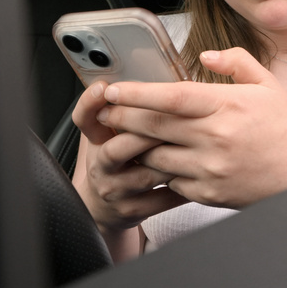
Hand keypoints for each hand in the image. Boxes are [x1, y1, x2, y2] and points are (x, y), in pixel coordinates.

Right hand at [71, 82, 187, 236]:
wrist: (106, 207)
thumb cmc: (119, 161)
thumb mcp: (110, 132)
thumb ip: (125, 108)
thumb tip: (149, 76)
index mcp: (97, 140)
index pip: (85, 118)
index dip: (91, 102)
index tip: (104, 87)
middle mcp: (102, 165)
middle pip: (116, 148)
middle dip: (144, 132)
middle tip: (172, 118)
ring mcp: (116, 190)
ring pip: (144, 174)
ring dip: (170, 160)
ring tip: (195, 147)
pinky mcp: (133, 210)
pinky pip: (162, 199)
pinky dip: (183, 187)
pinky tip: (201, 174)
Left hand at [98, 48, 286, 207]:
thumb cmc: (284, 130)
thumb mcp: (267, 85)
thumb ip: (236, 62)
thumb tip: (204, 56)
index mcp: (229, 105)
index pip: (172, 96)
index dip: (136, 93)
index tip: (113, 90)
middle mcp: (217, 137)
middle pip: (155, 126)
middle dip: (123, 117)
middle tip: (106, 111)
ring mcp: (211, 168)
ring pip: (156, 156)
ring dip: (137, 146)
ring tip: (125, 135)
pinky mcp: (208, 192)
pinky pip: (170, 180)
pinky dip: (159, 170)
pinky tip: (156, 160)